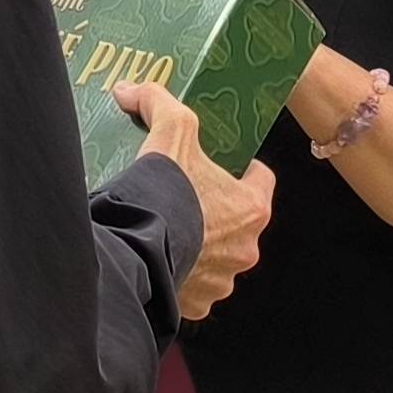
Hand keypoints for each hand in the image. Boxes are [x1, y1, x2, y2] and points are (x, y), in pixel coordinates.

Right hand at [118, 81, 273, 318]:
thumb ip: (159, 104)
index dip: (241, 170)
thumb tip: (131, 89)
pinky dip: (179, 275)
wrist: (137, 251)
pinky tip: (156, 258)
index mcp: (252, 208)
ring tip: (166, 230)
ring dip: (197, 246)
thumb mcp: (169, 133)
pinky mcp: (196, 303)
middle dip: (214, 211)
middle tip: (183, 196)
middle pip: (236, 222)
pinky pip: (192, 286)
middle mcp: (246, 249)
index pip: (260, 181)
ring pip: (214, 258)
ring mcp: (221, 281)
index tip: (219, 165)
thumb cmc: (166, 193)